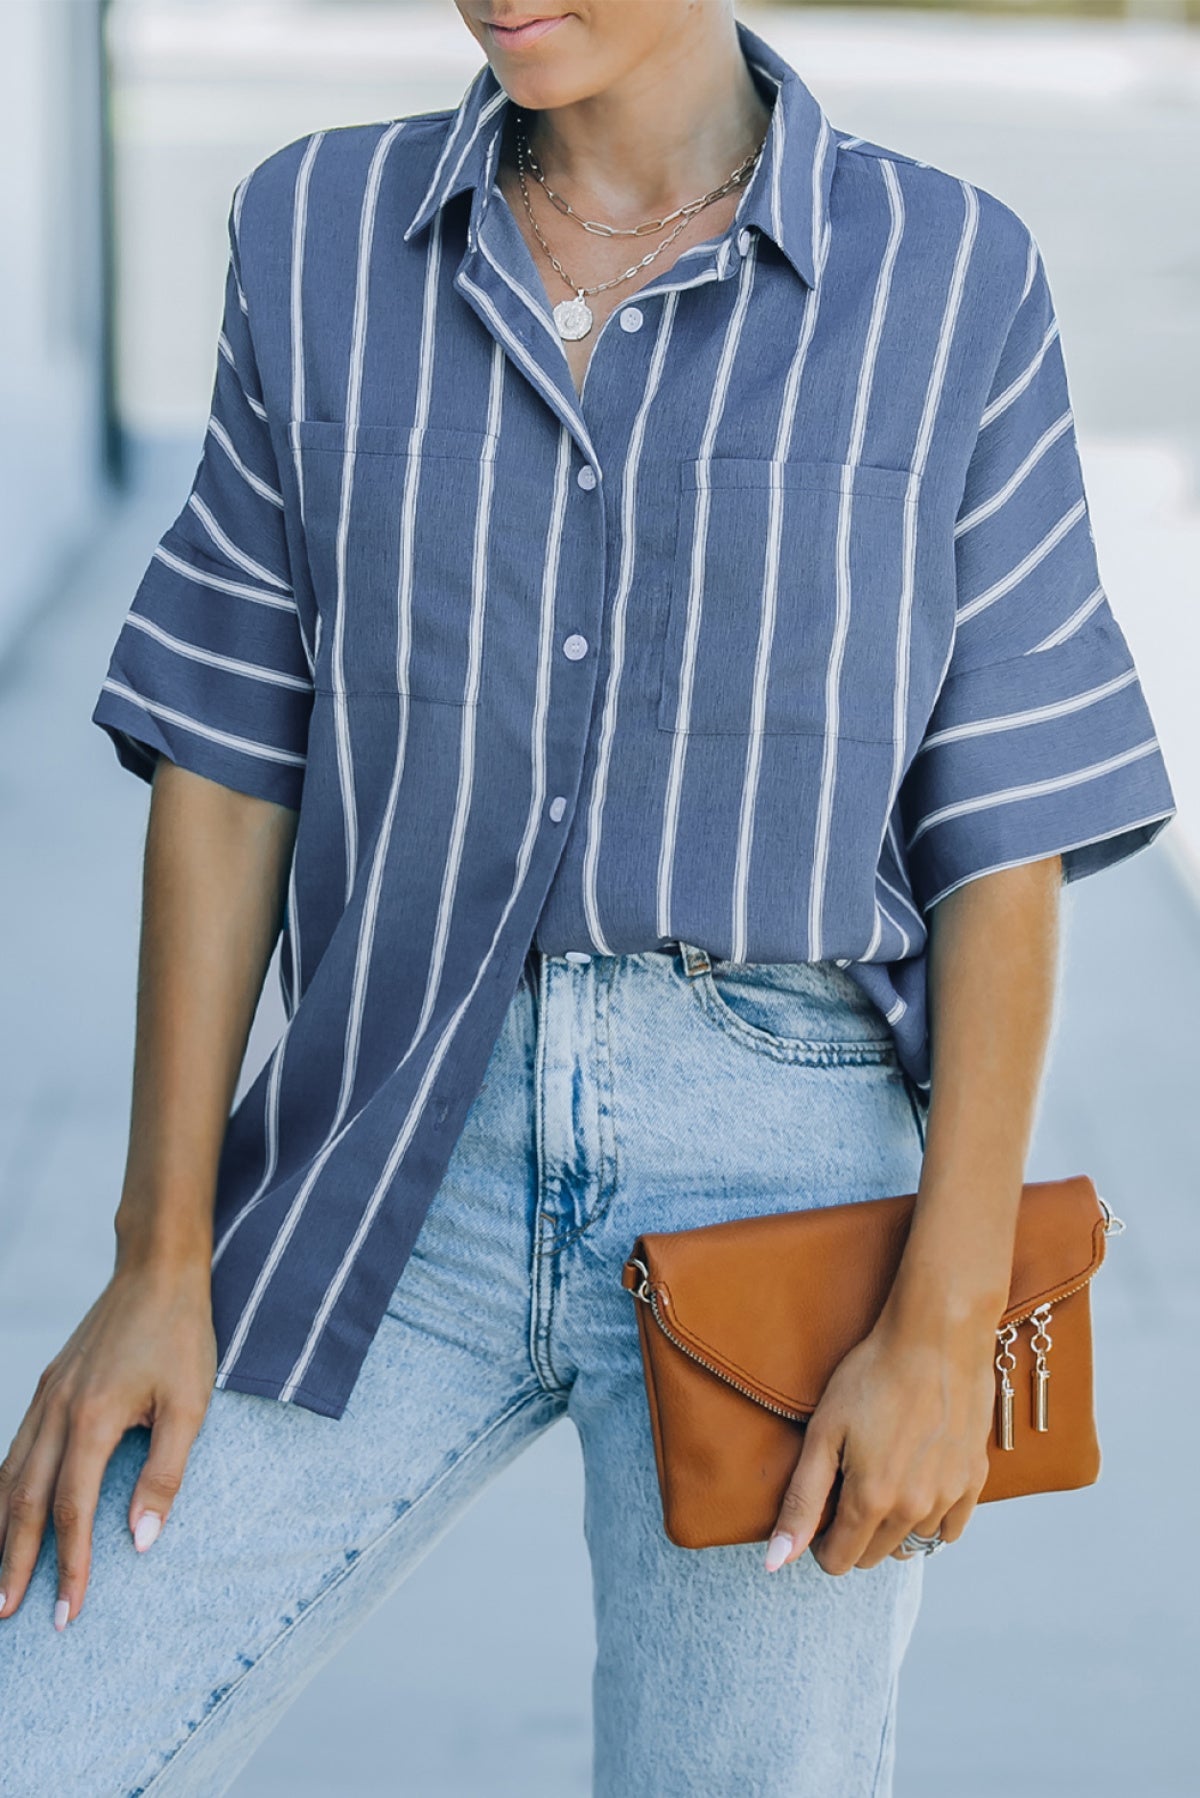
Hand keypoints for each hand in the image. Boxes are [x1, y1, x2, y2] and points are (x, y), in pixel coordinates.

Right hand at [0, 1261, 215, 1627]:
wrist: (157, 1269)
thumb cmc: (181, 1334)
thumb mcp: (190, 1404)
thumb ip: (165, 1473)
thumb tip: (142, 1541)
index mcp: (92, 1418)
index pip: (73, 1511)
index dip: (69, 1566)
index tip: (68, 1614)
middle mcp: (58, 1411)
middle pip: (26, 1503)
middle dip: (16, 1563)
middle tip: (7, 1615)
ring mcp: (46, 1397)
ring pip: (10, 1476)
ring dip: (0, 1532)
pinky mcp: (48, 1386)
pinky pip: (15, 1448)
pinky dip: (2, 1488)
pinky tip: (1, 1512)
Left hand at [762, 1305, 995, 1575]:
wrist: (935, 1339)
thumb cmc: (872, 1377)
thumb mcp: (823, 1434)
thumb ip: (801, 1503)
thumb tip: (777, 1561)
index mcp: (872, 1501)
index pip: (839, 1561)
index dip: (822, 1541)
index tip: (822, 1510)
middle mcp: (914, 1510)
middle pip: (874, 1556)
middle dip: (855, 1533)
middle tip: (849, 1482)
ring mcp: (949, 1497)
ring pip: (911, 1543)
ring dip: (893, 1525)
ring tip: (885, 1474)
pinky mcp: (975, 1480)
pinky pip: (949, 1529)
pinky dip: (930, 1519)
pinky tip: (918, 1483)